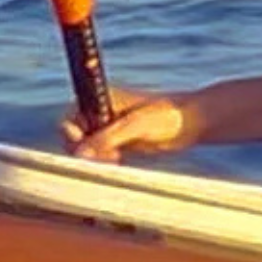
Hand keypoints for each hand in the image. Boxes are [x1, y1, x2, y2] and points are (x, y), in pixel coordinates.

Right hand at [69, 90, 199, 162]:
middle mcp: (100, 112)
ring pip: (87, 149)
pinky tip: (118, 162)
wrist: (191, 123)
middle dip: (85, 150)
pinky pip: (100, 156)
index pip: (70, 117)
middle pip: (75, 136)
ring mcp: (108, 128)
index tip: (84, 147)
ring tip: (115, 160)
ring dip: (95, 158)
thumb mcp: (134, 125)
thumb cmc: (166, 115)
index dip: (72, 134)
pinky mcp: (118, 143)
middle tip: (105, 157)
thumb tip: (80, 153)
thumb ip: (106, 138)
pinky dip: (104, 163)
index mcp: (100, 98)